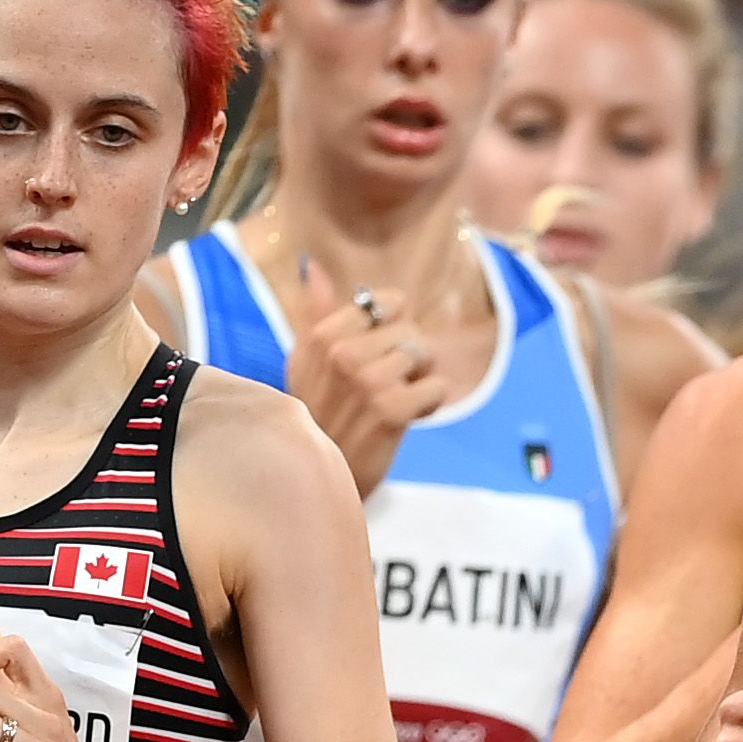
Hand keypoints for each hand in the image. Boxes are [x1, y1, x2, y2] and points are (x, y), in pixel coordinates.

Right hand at [290, 283, 457, 496]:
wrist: (319, 475)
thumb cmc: (317, 414)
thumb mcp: (306, 361)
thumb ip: (317, 313)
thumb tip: (314, 267)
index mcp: (322, 336)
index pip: (386, 302)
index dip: (396, 327)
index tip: (381, 352)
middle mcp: (342, 353)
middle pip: (411, 331)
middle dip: (410, 358)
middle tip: (389, 385)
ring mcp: (367, 380)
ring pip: (425, 357)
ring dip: (421, 381)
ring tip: (396, 400)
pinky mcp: (392, 409)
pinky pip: (437, 388)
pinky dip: (430, 404)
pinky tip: (407, 418)